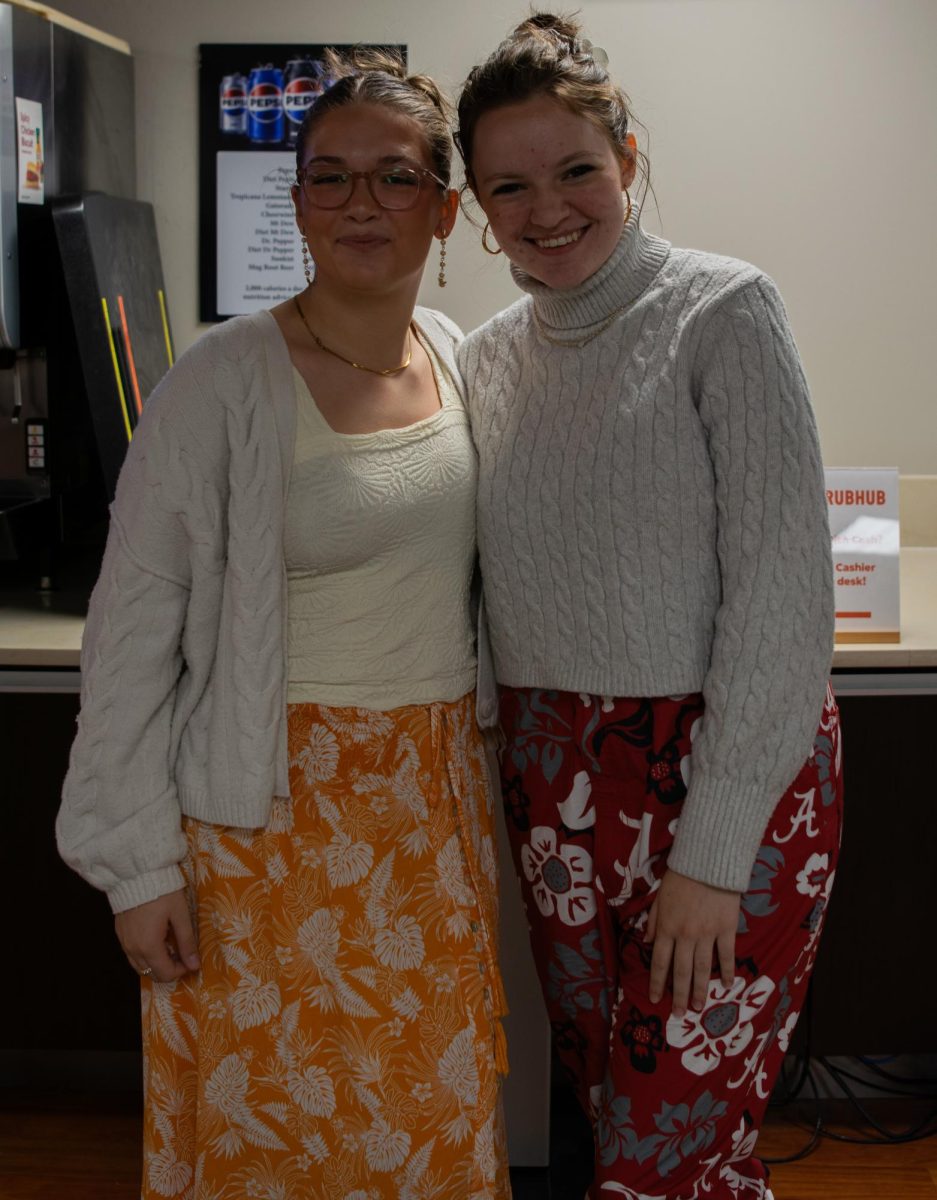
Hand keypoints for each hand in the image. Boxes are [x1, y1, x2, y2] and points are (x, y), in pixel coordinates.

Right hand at [115, 888, 199, 982]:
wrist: (136, 873)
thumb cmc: (163, 892)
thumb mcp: (180, 915)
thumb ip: (187, 942)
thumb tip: (195, 965)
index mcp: (148, 946)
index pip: (165, 974)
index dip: (181, 971)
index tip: (192, 960)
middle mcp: (133, 949)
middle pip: (151, 974)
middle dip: (169, 969)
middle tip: (183, 953)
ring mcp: (124, 943)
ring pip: (140, 966)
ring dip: (157, 963)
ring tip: (171, 946)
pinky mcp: (120, 934)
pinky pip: (133, 955)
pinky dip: (146, 955)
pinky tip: (157, 939)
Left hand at [645, 869, 739, 1016]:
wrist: (707, 862)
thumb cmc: (680, 877)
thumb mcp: (659, 897)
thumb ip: (653, 921)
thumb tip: (648, 943)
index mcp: (666, 928)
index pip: (660, 962)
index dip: (657, 983)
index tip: (655, 1000)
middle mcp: (685, 936)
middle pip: (681, 971)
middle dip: (678, 995)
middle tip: (678, 1014)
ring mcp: (707, 934)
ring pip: (702, 968)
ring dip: (699, 990)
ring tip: (697, 1007)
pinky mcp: (726, 929)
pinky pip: (727, 955)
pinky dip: (727, 971)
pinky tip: (727, 985)